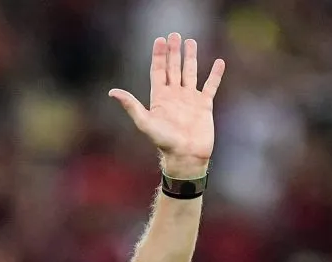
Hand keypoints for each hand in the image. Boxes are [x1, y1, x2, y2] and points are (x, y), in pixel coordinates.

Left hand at [109, 33, 225, 179]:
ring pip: (190, 73)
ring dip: (190, 58)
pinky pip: (211, 86)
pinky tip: (219, 62)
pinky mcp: (204, 105)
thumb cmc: (165, 142)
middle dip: (173, 51)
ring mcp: (190, 99)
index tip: (160, 40)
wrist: (186, 157)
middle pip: (173, 68)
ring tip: (191, 42)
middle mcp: (175, 95)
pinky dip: (215, 74)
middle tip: (174, 35)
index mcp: (160, 97)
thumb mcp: (145, 123)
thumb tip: (113, 92)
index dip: (159, 55)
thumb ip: (131, 106)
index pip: (158, 70)